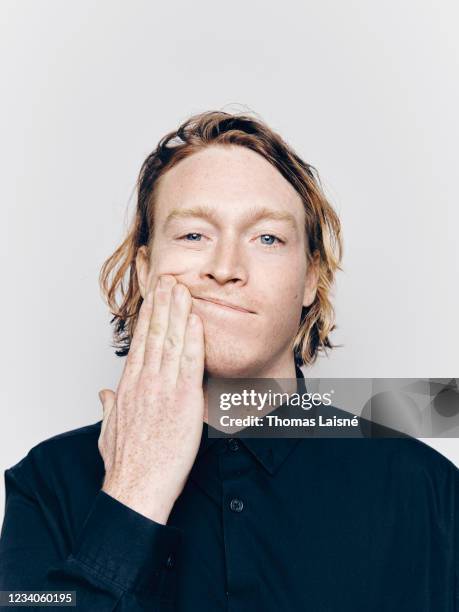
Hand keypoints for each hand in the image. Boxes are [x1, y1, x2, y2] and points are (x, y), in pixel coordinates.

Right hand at [97, 273, 204, 524]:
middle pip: (154, 334)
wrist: (137, 488)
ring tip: (182, 289)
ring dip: (178, 312)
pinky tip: (196, 319)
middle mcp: (144, 382)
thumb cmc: (126, 464)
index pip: (140, 344)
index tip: (153, 300)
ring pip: (171, 341)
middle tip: (169, 281)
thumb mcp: (109, 431)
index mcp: (128, 387)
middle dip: (163, 305)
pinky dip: (194, 338)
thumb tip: (104, 395)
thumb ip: (108, 408)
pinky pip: (190, 362)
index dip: (148, 319)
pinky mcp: (184, 399)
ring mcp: (163, 388)